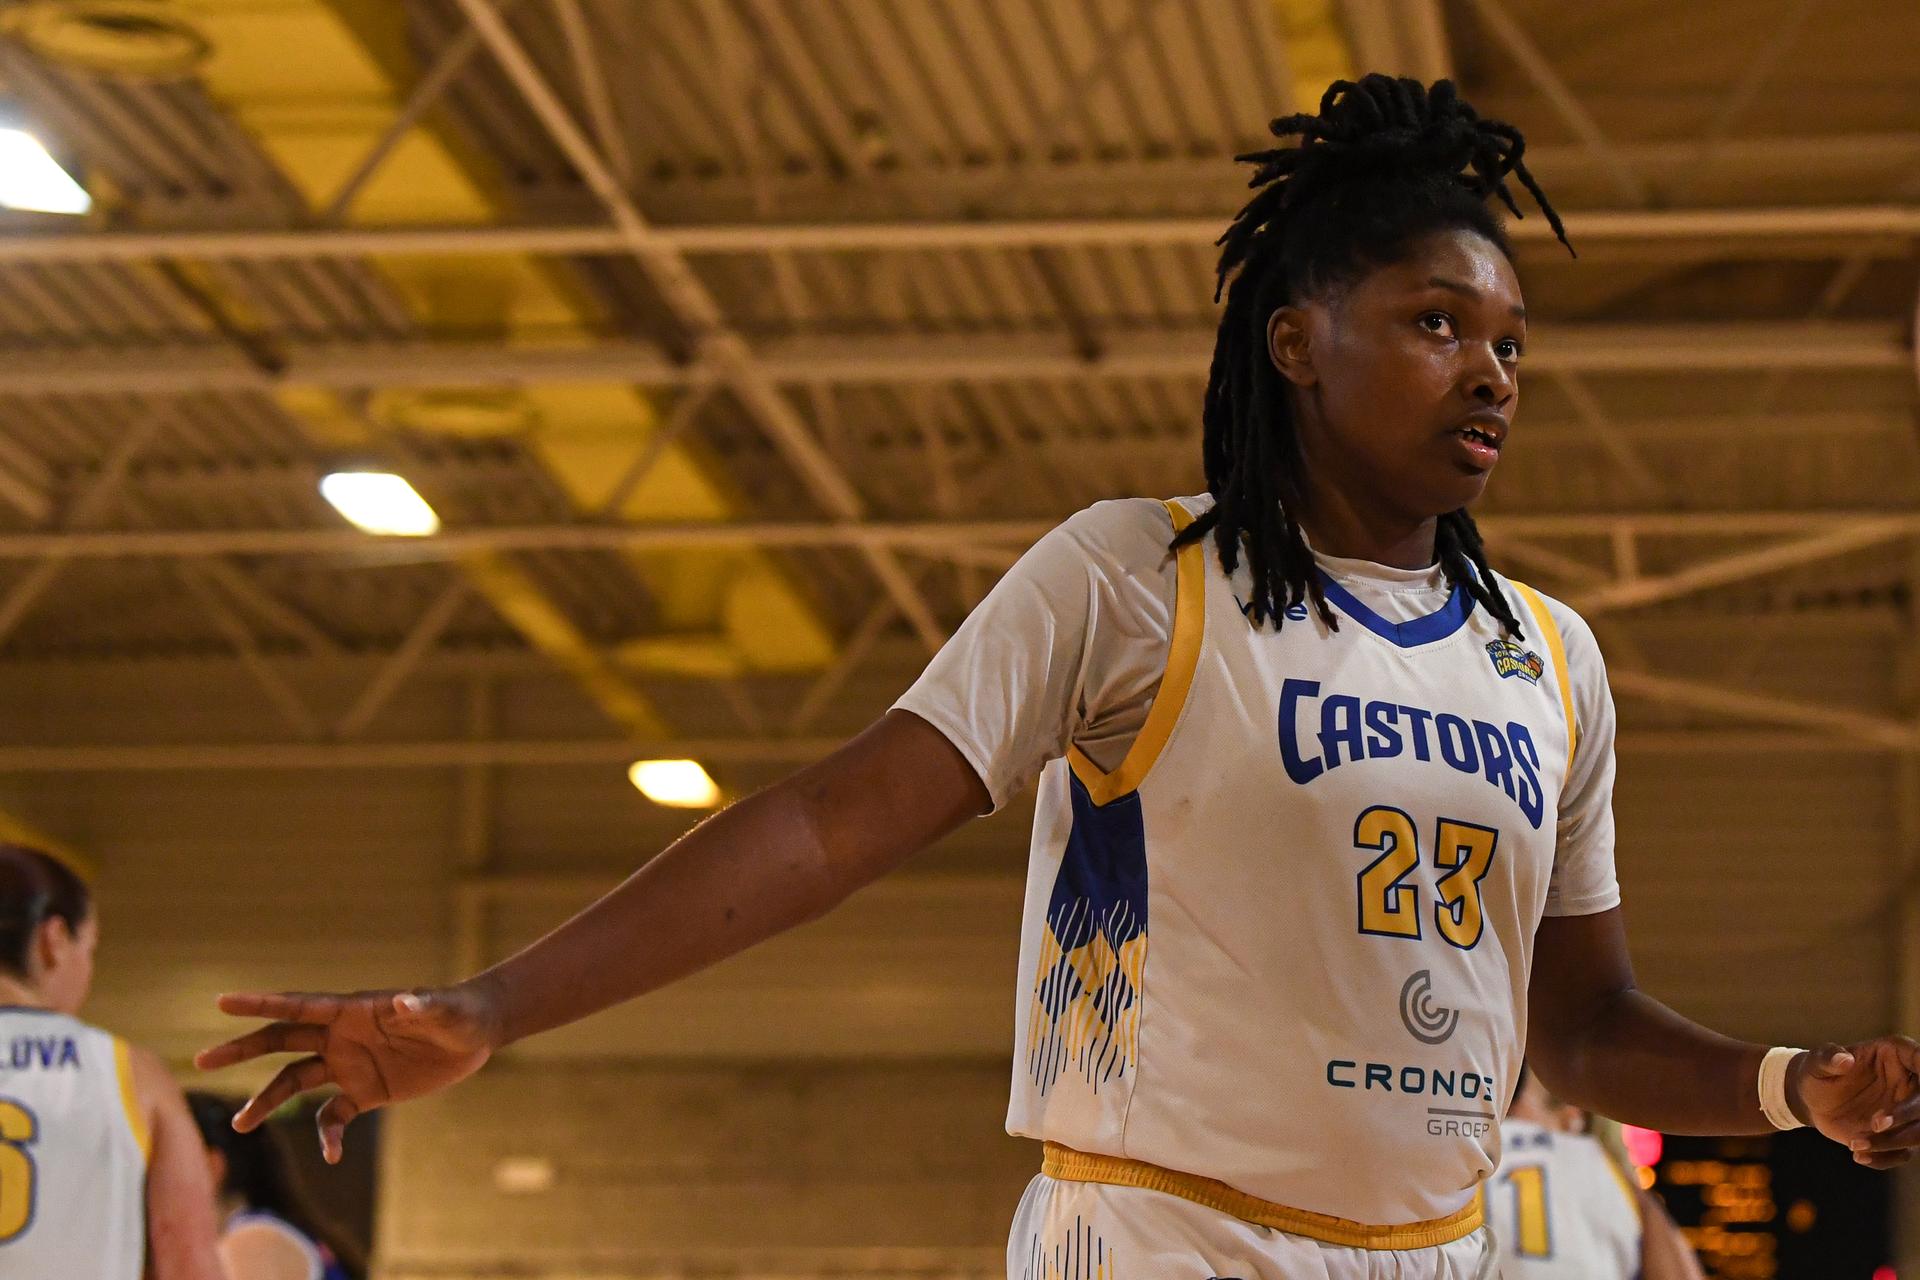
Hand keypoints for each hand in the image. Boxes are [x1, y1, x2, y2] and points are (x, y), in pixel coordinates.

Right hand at [194, 984, 498, 1163]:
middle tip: (202, 1060)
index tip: (222, 1002)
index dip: (261, 1003)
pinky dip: (327, 1135)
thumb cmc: (459, 1013)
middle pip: (281, 1042)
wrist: (475, 1036)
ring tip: (240, 1125)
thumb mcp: (445, 1011)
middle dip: (242, 1049)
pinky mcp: (365, 1092)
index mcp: (352, 1011)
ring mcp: (350, 1065)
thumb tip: (404, 1001)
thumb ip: (423, 1007)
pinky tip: (331, 1156)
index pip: (299, 1007)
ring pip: (295, 1082)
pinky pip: (334, 1116)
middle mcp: (342, 1037)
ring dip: (267, 1100)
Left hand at [1788, 1037, 1919, 1169]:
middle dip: (1908, 1116)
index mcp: (1895, 1054)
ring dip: (1893, 1142)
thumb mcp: (1816, 1063)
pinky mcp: (1898, 1134)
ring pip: (1919, 1132)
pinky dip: (1885, 1158)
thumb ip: (1828, 1058)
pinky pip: (1903, 1153)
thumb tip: (1844, 1059)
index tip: (1910, 1093)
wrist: (1811, 1099)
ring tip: (1856, 1144)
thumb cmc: (1817, 1072)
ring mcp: (1906, 1110)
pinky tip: (1859, 1156)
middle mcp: (1908, 1082)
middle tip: (1875, 1124)